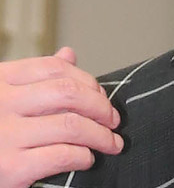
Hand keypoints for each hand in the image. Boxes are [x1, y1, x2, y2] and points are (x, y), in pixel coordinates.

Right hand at [0, 47, 123, 187]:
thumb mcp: (4, 95)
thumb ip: (34, 77)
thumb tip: (69, 54)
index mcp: (1, 80)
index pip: (55, 68)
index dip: (86, 80)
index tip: (101, 95)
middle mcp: (2, 103)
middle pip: (69, 93)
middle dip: (101, 106)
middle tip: (113, 119)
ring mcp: (4, 135)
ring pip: (71, 125)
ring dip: (101, 135)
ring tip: (110, 142)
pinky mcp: (9, 168)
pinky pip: (61, 155)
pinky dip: (82, 156)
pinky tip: (86, 159)